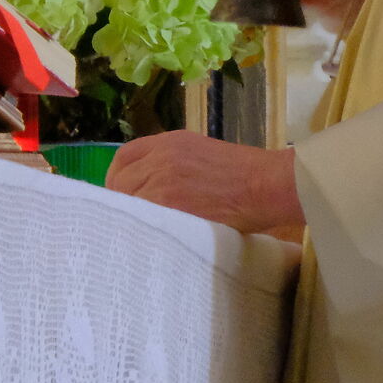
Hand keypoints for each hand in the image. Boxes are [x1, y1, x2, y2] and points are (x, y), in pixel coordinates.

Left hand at [106, 132, 303, 234]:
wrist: (265, 184)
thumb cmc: (244, 172)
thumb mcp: (202, 152)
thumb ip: (172, 162)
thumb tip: (150, 185)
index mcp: (168, 142)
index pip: (123, 158)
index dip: (117, 178)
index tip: (121, 194)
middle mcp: (160, 159)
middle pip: (120, 183)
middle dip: (122, 202)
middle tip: (131, 220)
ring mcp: (163, 183)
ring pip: (129, 204)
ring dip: (133, 219)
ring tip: (144, 232)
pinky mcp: (171, 207)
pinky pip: (144, 221)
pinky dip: (145, 230)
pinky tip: (153, 239)